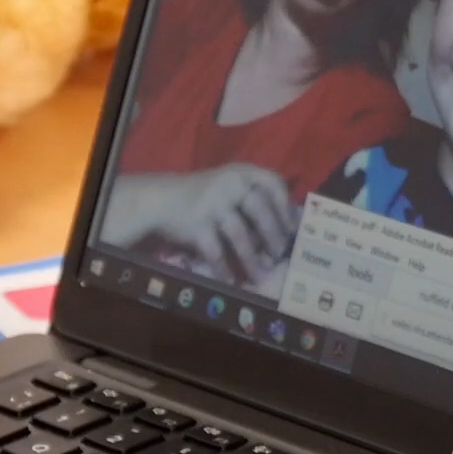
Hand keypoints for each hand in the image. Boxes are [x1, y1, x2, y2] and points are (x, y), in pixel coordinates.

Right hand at [107, 165, 297, 281]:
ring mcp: (213, 205)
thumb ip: (255, 196)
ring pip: (241, 236)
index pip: (273, 183)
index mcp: (241, 173)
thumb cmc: (204, 195)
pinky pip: (217, 252)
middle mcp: (229, 185)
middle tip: (279, 255)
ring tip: (261, 274)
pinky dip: (225, 269)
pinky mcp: (197, 226)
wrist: (161, 199)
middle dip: (273, 237)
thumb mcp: (229, 184)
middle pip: (260, 211)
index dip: (285, 206)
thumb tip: (291, 223)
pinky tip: (231, 281)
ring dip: (253, 259)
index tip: (292, 228)